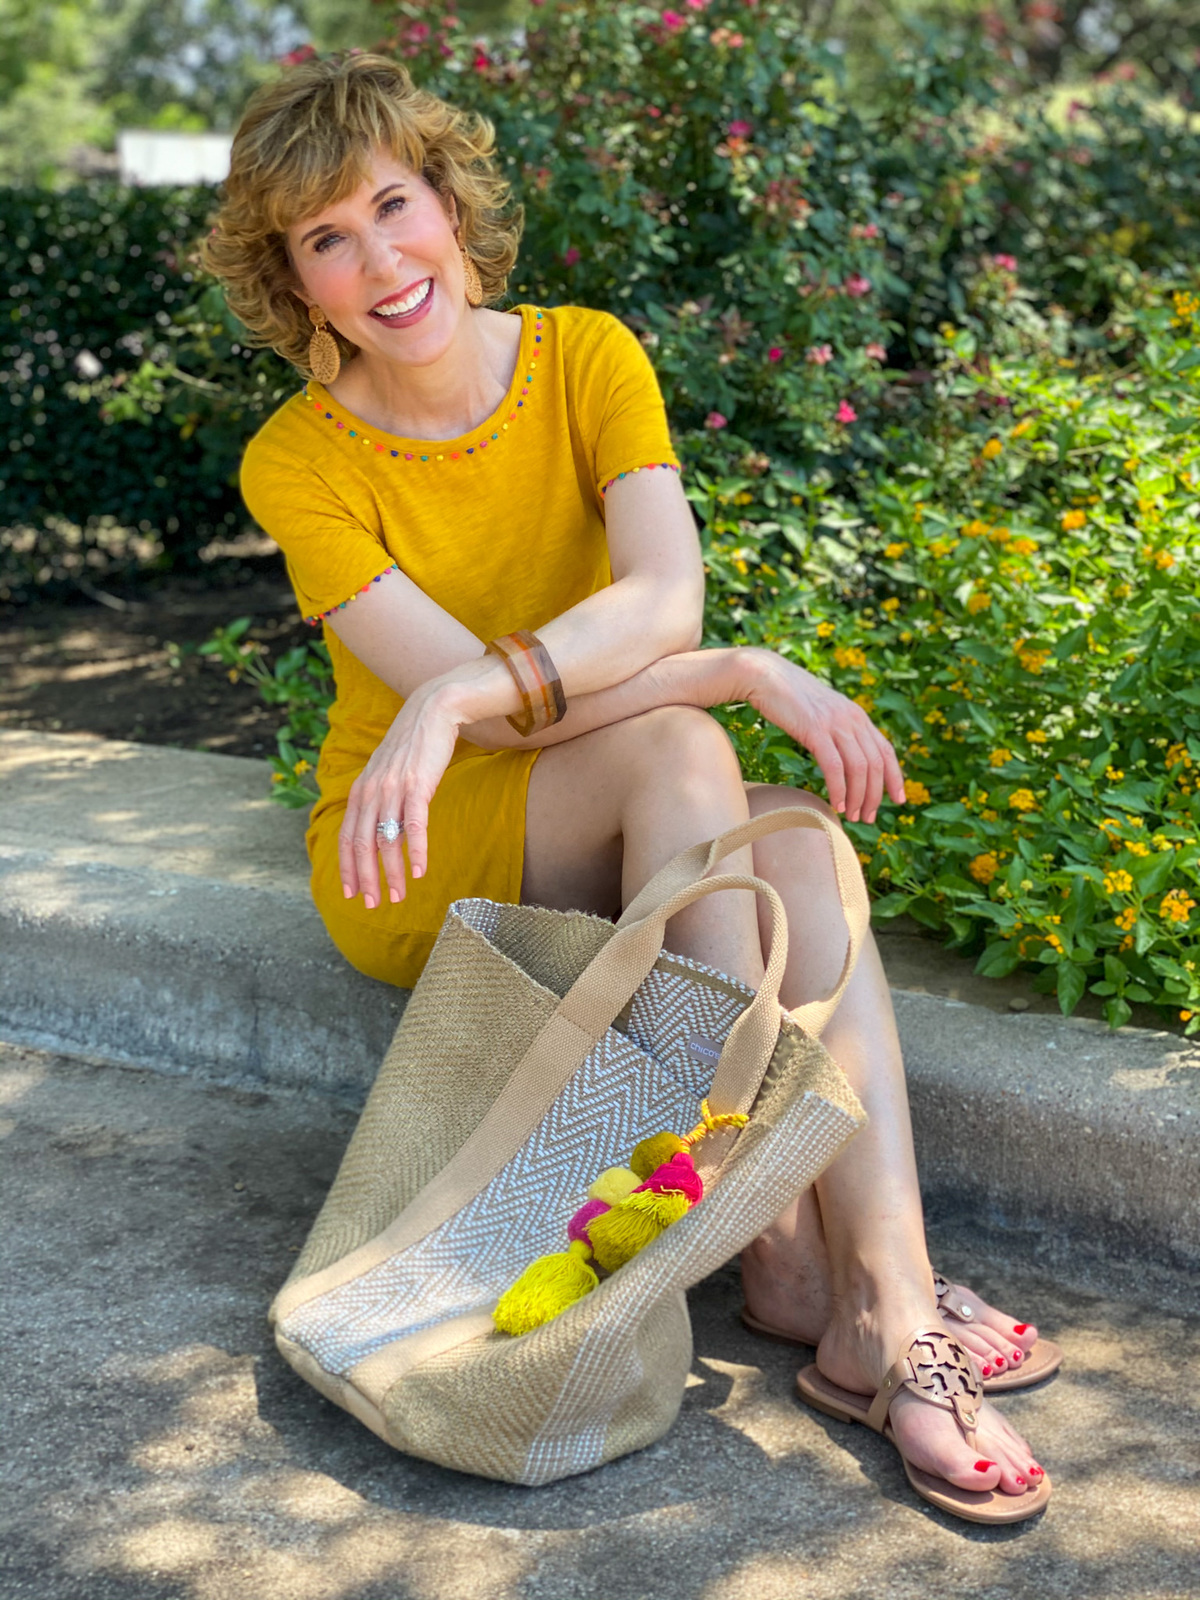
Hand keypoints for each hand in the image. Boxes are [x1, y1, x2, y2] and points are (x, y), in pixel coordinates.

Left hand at [338, 684, 461, 907]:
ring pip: (386, 840)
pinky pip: (414, 825)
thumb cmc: (413, 745)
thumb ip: (379, 798)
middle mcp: (371, 792)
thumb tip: (381, 828)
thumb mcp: (387, 772)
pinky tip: (420, 872)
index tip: (351, 894)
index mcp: (360, 791)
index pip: (346, 837)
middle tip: (373, 905)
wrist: (433, 710)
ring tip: (397, 897)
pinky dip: (416, 851)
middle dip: (366, 879)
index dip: (346, 868)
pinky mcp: (418, 785)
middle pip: (362, 845)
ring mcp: (393, 788)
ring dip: (392, 873)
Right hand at [742, 648, 904, 823]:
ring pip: (859, 768)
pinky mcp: (815, 730)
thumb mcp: (822, 712)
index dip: (895, 777)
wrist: (765, 675)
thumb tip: (840, 753)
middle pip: (875, 764)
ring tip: (851, 816)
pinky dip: (839, 789)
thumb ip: (836, 729)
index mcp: (856, 715)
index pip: (886, 750)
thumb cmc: (787, 697)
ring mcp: (835, 723)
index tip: (898, 799)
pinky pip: (834, 766)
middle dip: (875, 795)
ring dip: (858, 797)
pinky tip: (836, 804)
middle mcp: (852, 719)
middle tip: (867, 817)